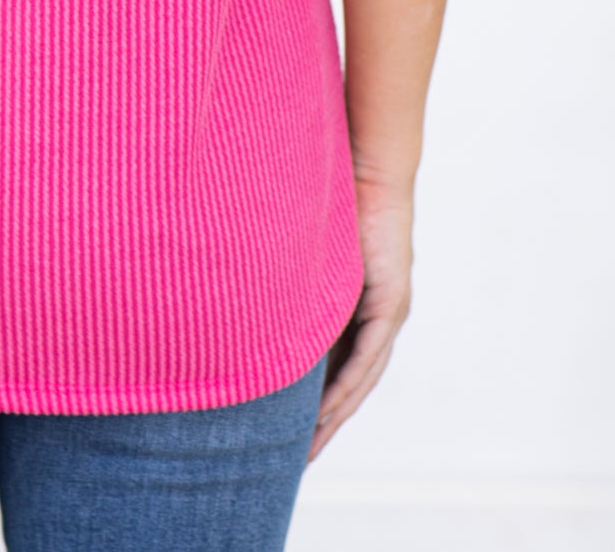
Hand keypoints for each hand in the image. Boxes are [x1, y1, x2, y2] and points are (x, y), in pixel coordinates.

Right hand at [307, 174, 413, 461]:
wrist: (365, 164)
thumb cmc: (328, 192)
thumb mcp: (298, 245)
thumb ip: (280, 268)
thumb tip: (234, 279)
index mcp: (356, 304)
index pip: (337, 365)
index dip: (315, 400)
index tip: (288, 431)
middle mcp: (378, 315)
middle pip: (352, 384)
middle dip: (326, 424)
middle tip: (299, 460)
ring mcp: (388, 311)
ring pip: (362, 378)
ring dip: (335, 416)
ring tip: (309, 448)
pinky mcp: (390, 303)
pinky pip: (367, 358)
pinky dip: (346, 386)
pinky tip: (325, 412)